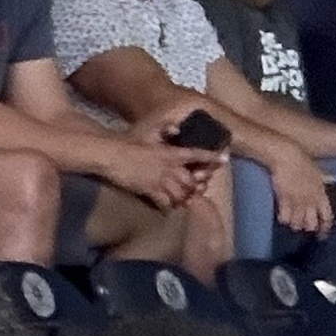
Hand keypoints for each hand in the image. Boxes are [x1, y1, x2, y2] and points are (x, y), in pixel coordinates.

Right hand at [102, 137, 218, 210]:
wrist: (111, 155)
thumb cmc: (128, 141)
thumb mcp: (149, 131)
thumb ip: (165, 128)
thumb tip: (177, 128)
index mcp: (171, 152)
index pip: (197, 154)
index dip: (212, 157)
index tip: (224, 160)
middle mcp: (169, 168)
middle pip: (191, 181)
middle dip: (195, 186)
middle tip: (196, 189)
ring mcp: (160, 180)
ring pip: (180, 194)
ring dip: (182, 198)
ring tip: (182, 200)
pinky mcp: (149, 191)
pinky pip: (164, 203)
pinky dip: (167, 206)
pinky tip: (166, 207)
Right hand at [254, 140, 332, 233]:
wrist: (287, 157)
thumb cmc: (303, 162)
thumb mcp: (318, 171)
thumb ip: (326, 178)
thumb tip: (334, 179)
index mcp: (321, 194)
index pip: (327, 216)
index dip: (325, 228)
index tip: (322, 235)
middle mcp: (311, 201)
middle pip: (311, 224)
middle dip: (308, 228)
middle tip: (304, 227)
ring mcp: (297, 202)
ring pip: (297, 223)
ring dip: (295, 225)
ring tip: (292, 222)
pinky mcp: (284, 201)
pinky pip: (284, 218)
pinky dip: (284, 219)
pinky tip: (283, 217)